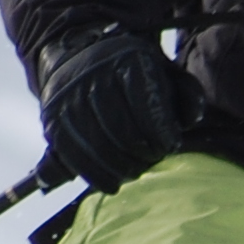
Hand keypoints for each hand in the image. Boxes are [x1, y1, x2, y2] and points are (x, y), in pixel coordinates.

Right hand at [35, 27, 200, 191]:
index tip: (171, 146)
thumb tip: (191, 121)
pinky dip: (97, 176)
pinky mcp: (52, 119)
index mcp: (126, 59)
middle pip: (123, 131)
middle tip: (154, 159)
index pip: (148, 106)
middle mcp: (92, 75)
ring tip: (137, 170)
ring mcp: (68, 98)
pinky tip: (114, 184)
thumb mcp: (167, 73)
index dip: (163, 134)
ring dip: (123, 168)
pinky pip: (75, 157)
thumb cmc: (134, 73)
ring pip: (99, 147)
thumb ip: (189, 94)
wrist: (79, 59)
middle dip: (145, 153)